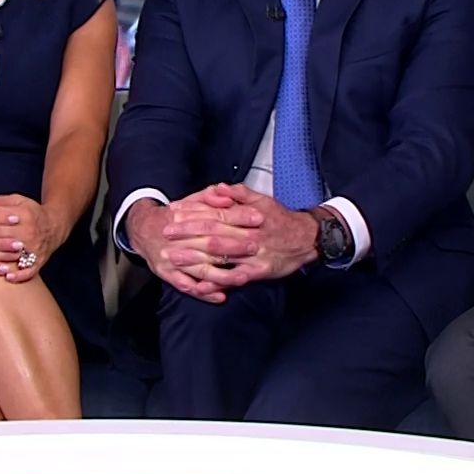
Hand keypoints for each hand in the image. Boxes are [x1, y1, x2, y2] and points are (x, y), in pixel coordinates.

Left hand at [0, 193, 61, 283]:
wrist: (55, 226)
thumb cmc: (32, 213)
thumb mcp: (18, 201)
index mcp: (21, 215)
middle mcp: (28, 232)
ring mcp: (34, 248)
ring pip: (10, 254)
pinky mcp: (39, 261)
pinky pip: (29, 270)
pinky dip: (19, 275)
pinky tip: (6, 278)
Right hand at [127, 187, 265, 303]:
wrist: (144, 230)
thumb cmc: (174, 218)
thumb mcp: (190, 202)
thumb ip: (209, 197)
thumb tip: (227, 195)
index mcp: (186, 218)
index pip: (216, 216)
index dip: (238, 216)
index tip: (258, 217)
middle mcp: (179, 239)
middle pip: (210, 243)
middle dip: (234, 246)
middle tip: (256, 247)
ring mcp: (173, 258)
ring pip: (201, 269)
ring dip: (223, 275)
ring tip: (243, 277)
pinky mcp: (168, 274)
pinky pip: (187, 286)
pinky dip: (205, 292)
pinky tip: (221, 296)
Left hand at [172, 185, 317, 283]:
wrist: (307, 238)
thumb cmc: (281, 219)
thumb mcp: (263, 200)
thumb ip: (239, 193)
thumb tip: (217, 188)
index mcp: (248, 216)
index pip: (215, 212)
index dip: (192, 212)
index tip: (174, 211)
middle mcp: (249, 234)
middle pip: (213, 232)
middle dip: (186, 233)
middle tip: (165, 232)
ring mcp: (253, 254)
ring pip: (220, 255)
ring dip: (194, 257)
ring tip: (173, 257)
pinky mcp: (259, 272)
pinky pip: (234, 278)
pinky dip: (216, 282)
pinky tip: (200, 284)